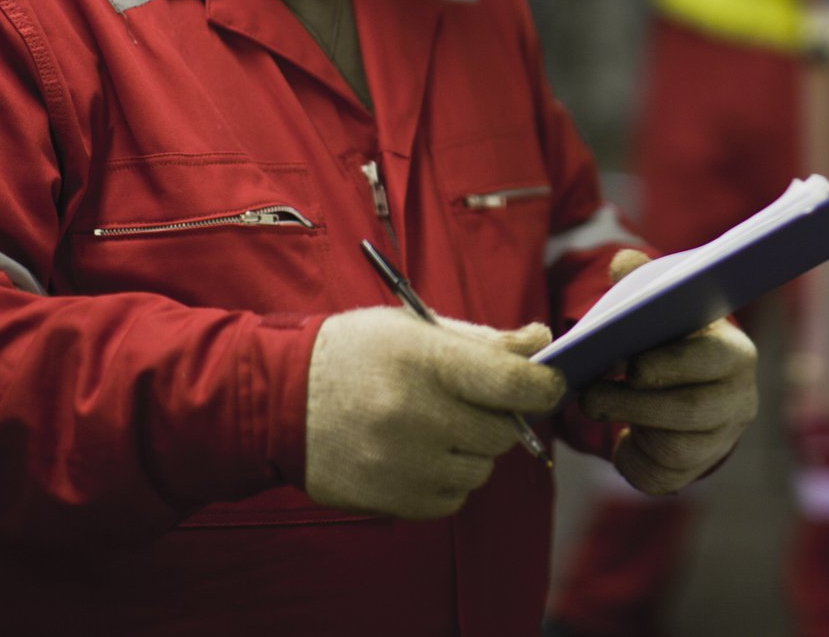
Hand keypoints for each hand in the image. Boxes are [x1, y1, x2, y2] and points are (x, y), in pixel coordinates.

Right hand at [303, 307, 563, 519]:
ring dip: (471, 450)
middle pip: (503, 431)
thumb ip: (483, 340)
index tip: (549, 382)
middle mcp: (417, 415)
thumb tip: (542, 343)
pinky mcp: (391, 500)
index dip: (544, 383)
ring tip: (433, 426)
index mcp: (426, 361)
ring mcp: (403, 463)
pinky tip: (417, 454)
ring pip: (481, 469)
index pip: (513, 381)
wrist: (278, 399)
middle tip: (470, 401)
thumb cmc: (355, 353)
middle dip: (500, 416)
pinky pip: (453, 499)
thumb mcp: (414, 328)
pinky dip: (447, 480)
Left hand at [583, 250, 758, 495]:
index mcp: (735, 354)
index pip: (714, 359)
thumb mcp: (660, 310)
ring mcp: (720, 440)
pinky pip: (663, 476)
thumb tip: (622, 261)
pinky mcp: (696, 470)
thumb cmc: (669, 342)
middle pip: (691, 408)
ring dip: (628, 425)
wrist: (682, 389)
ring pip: (677, 447)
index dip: (670, 364)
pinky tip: (620, 439)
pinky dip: (634, 461)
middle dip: (635, 402)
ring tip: (591, 405)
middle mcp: (738, 400)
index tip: (628, 364)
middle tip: (589, 392)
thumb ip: (642, 283)